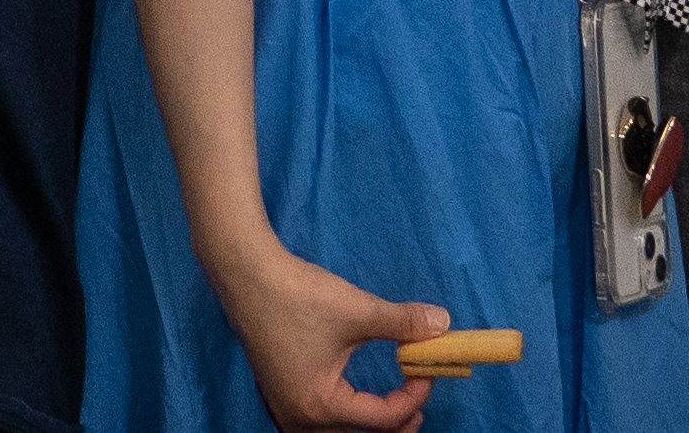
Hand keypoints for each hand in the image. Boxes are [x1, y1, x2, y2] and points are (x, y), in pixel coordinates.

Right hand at [212, 237, 450, 430]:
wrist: (245, 273)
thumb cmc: (297, 295)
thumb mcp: (356, 310)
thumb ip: (402, 323)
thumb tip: (442, 323)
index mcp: (320, 405)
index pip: (383, 419)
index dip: (414, 396)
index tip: (427, 368)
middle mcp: (299, 418)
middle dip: (395, 421)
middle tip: (418, 396)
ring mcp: (283, 408)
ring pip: (333, 432)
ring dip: (366, 422)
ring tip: (392, 404)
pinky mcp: (276, 393)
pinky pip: (314, 422)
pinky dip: (340, 415)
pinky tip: (350, 396)